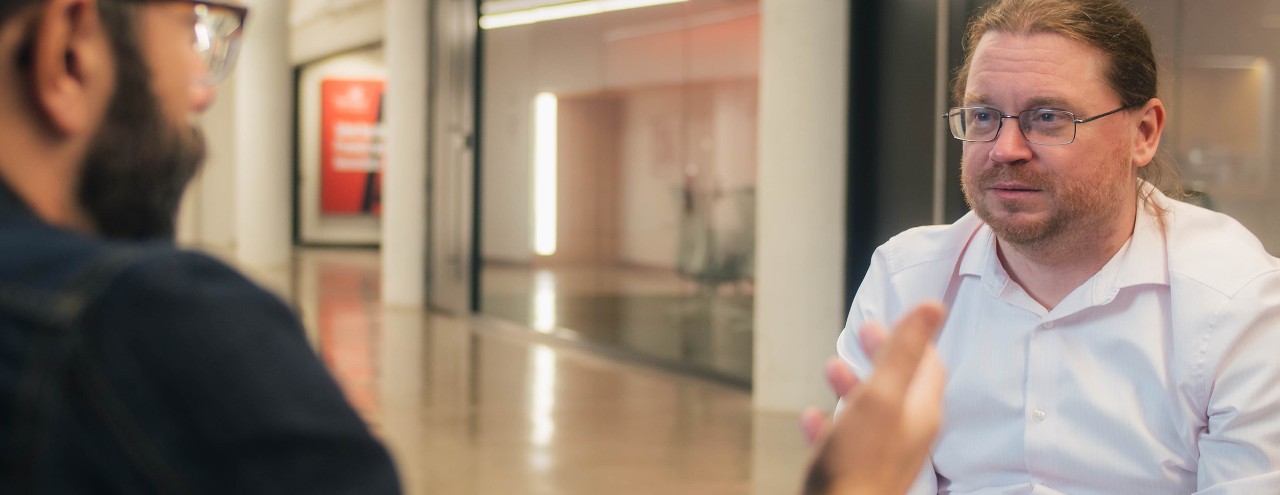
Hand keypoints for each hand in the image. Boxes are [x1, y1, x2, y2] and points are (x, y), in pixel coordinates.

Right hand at [800, 302, 947, 494]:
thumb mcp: (881, 394)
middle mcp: (906, 434)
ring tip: (832, 368)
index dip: (911, 338)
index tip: (890, 319)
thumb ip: (904, 351)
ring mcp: (881, 455)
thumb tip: (932, 308)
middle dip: (879, 356)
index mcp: (919, 412)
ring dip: (853, 384)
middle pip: (898, 385)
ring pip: (870, 411)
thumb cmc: (860, 463)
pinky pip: (844, 441)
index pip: (928, 365)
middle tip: (863, 333)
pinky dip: (830, 422)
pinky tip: (811, 417)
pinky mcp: (855, 473)